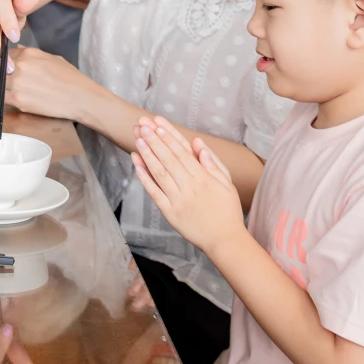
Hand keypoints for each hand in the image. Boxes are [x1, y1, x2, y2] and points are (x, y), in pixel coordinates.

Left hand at [0, 45, 96, 121]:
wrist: (81, 98)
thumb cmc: (70, 78)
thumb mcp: (52, 58)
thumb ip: (31, 54)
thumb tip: (18, 50)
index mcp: (27, 54)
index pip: (7, 55)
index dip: (9, 62)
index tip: (13, 68)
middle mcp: (19, 66)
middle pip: (1, 69)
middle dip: (8, 75)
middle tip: (22, 81)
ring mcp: (17, 84)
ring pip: (2, 84)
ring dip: (9, 87)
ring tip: (26, 91)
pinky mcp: (18, 100)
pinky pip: (6, 98)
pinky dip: (13, 99)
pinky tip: (28, 98)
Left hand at [131, 116, 243, 252]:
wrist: (225, 240)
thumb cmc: (227, 210)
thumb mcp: (226, 183)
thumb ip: (212, 162)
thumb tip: (197, 142)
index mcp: (204, 178)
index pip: (183, 152)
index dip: (169, 136)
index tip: (158, 123)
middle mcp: (190, 187)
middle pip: (169, 159)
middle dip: (155, 139)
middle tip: (142, 123)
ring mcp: (178, 200)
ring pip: (159, 172)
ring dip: (147, 154)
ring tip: (137, 137)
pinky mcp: (169, 212)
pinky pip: (154, 191)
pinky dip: (144, 176)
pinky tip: (136, 162)